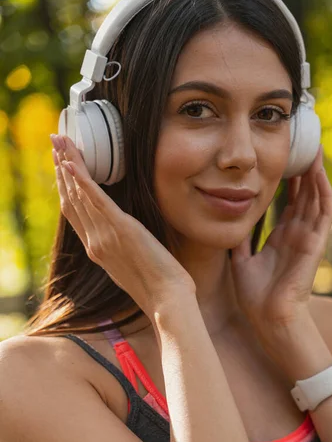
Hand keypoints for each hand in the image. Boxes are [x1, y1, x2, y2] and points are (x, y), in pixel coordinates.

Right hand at [51, 135, 195, 319]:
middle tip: (55, 143)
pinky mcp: (121, 229)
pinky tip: (72, 162)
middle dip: (61, 168)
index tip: (62, 166)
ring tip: (60, 141)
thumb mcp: (132, 266)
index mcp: (97, 250)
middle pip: (71, 199)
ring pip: (80, 194)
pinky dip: (83, 179)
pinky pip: (96, 200)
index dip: (66, 187)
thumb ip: (121, 249)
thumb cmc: (158, 287)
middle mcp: (94, 242)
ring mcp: (104, 236)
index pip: (74, 213)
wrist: (167, 300)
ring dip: (68, 164)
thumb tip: (124, 236)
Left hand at [230, 146, 331, 332]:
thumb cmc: (256, 296)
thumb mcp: (241, 260)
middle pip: (304, 196)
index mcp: (282, 239)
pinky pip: (323, 212)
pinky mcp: (316, 243)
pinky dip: (322, 191)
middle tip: (298, 146)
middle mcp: (297, 235)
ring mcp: (308, 238)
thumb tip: (229, 221)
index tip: (280, 160)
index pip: (288, 203)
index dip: (286, 182)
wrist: (268, 317)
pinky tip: (317, 172)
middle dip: (302, 171)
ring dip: (315, 175)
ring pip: (316, 198)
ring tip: (311, 150)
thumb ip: (240, 240)